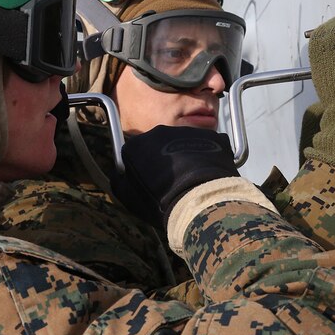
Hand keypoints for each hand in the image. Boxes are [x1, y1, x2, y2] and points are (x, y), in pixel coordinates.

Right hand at [110, 125, 239, 227]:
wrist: (199, 201)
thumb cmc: (160, 202)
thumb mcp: (129, 198)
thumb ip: (121, 182)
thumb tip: (121, 176)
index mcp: (138, 144)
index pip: (136, 150)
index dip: (143, 166)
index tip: (150, 180)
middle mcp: (162, 131)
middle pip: (161, 142)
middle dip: (165, 157)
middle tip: (172, 180)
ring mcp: (189, 132)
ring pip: (186, 142)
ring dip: (187, 156)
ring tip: (194, 180)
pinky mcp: (214, 137)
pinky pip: (209, 145)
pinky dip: (209, 157)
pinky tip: (210, 175)